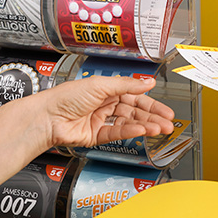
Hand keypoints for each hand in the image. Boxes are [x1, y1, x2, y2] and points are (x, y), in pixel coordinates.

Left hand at [44, 76, 174, 148]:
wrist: (48, 117)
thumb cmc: (66, 96)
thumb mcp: (101, 84)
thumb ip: (126, 85)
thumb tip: (147, 81)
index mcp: (106, 89)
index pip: (134, 96)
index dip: (150, 102)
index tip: (164, 108)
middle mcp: (104, 104)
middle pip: (134, 111)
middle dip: (153, 117)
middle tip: (169, 123)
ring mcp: (101, 120)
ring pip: (128, 123)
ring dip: (145, 126)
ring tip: (160, 129)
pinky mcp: (96, 136)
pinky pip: (117, 133)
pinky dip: (131, 132)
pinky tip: (142, 131)